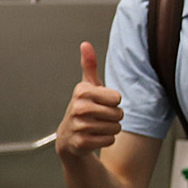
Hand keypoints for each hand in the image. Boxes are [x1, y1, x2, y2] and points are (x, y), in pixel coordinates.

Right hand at [57, 41, 124, 156]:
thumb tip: (86, 44)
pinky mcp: (82, 143)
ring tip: (96, 126)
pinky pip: (109, 140)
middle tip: (99, 116)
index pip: (117, 98)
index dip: (113, 102)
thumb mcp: (87, 86)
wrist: (69, 137)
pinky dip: (106, 140)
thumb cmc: (83, 108)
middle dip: (114, 117)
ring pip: (115, 128)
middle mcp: (79, 108)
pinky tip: (94, 137)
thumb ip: (89, 65)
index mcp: (82, 92)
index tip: (101, 102)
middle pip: (118, 114)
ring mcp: (79, 126)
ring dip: (110, 129)